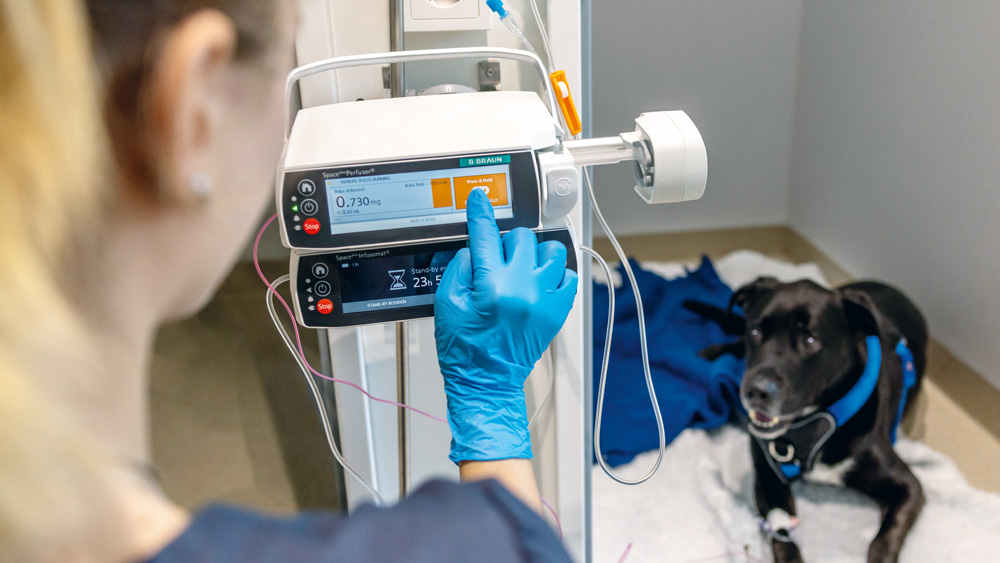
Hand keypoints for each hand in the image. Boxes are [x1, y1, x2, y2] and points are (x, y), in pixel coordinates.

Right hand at [434, 189, 577, 462]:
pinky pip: (569, 278)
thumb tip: (475, 249)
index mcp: (491, 287)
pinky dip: (557, 274)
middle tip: (495, 260)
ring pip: (552, 252)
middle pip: (521, 238)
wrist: (487, 383)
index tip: (480, 199)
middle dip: (506, 242)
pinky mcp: (558, 312)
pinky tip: (540, 282)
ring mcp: (544, 300)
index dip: (481, 214)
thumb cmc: (465, 350)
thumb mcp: (446, 306)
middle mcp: (522, 289)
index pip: (485, 236)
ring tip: (522, 268)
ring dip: (535, 254)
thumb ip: (459, 270)